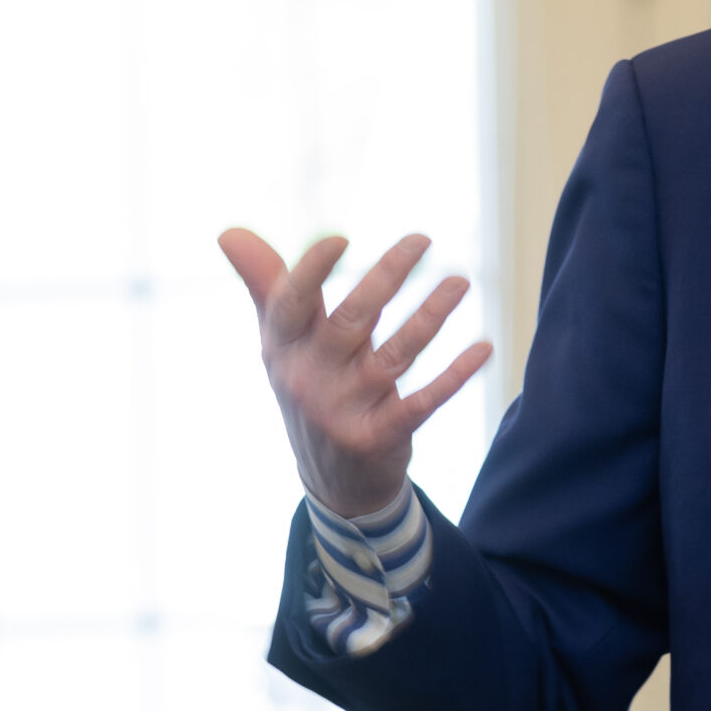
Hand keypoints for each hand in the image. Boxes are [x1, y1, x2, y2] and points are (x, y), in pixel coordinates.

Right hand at [219, 228, 492, 518]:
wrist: (331, 479)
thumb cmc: (309, 387)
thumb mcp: (282, 343)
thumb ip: (267, 285)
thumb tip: (227, 231)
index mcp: (282, 350)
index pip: (290, 306)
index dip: (310, 272)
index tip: (339, 239)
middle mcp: (309, 379)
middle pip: (349, 321)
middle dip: (386, 276)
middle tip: (422, 239)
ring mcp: (345, 411)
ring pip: (394, 354)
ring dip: (431, 315)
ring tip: (460, 282)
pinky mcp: (381, 437)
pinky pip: (423, 401)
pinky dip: (455, 374)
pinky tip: (483, 347)